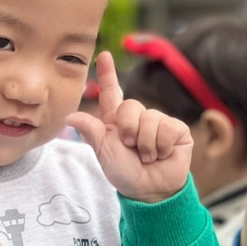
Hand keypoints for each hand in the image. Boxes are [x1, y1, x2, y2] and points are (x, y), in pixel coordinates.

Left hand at [67, 51, 192, 202]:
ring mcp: (158, 122)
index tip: (104, 55)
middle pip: (130, 105)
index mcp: (116, 121)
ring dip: (145, 143)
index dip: (107, 73)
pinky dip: (161, 145)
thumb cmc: (124, 173)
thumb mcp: (103, 152)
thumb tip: (70, 115)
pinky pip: (167, 127)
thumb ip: (91, 131)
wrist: (148, 190)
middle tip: (131, 148)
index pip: (111, 92)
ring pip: (150, 118)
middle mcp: (137, 117)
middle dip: (128, 130)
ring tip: (147, 156)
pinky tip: (162, 154)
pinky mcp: (176, 129)